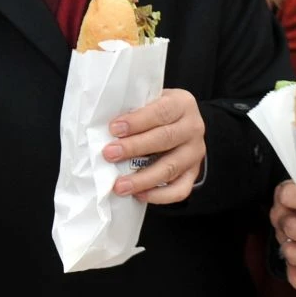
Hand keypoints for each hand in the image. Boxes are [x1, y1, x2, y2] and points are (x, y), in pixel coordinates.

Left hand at [103, 89, 205, 203]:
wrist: (181, 123)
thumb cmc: (156, 111)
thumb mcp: (149, 100)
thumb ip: (133, 109)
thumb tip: (100, 125)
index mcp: (182, 104)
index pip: (160, 112)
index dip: (136, 121)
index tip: (113, 129)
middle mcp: (193, 128)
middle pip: (164, 139)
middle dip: (134, 148)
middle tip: (109, 154)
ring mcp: (195, 153)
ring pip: (171, 168)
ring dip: (142, 179)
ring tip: (119, 185)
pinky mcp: (193, 173)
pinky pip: (180, 190)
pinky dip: (159, 196)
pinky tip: (139, 195)